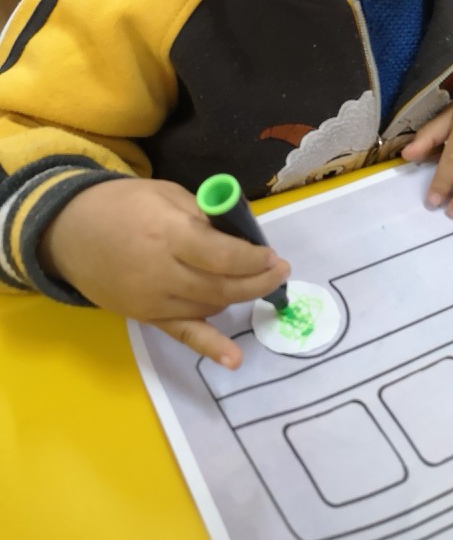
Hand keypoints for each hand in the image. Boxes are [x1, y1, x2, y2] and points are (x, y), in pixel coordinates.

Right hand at [39, 178, 289, 367]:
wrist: (69, 232)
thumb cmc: (124, 204)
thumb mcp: (168, 195)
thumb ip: (205, 217)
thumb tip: (242, 237)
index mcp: (168, 234)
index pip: (222, 255)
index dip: (254, 259)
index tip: (273, 256)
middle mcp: (162, 272)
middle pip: (221, 286)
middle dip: (257, 281)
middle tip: (280, 272)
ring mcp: (152, 300)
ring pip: (210, 307)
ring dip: (238, 297)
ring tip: (256, 283)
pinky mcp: (145, 317)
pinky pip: (183, 334)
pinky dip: (210, 347)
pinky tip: (233, 360)